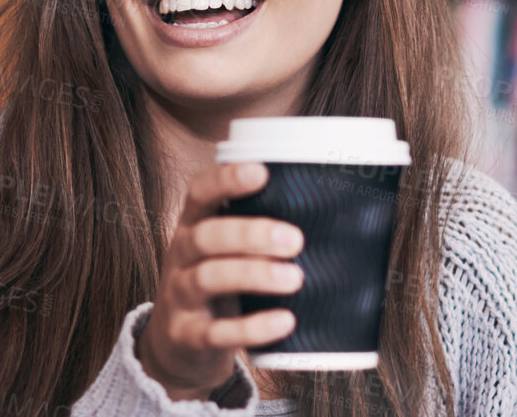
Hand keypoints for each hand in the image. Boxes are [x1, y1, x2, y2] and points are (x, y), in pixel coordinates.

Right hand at [135, 161, 304, 400]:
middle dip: (250, 234)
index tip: (261, 172)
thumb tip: (338, 212)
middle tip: (295, 240)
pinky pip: (215, 332)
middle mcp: (181, 256)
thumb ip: (261, 233)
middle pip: (205, 236)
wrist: (178, 345)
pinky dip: (251, 328)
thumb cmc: (219, 286)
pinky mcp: (187, 337)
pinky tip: (284, 321)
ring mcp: (180, 297)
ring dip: (254, 275)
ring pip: (208, 278)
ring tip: (295, 279)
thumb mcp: (226, 253)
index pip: (199, 193)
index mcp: (193, 227)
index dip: (225, 180)